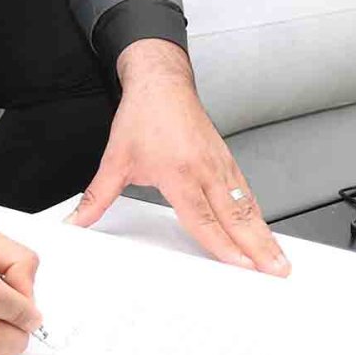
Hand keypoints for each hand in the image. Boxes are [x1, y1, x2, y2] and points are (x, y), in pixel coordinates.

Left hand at [66, 39, 290, 277]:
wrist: (160, 82)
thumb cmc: (142, 117)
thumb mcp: (115, 159)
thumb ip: (96, 198)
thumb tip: (75, 222)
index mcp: (178, 172)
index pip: (204, 218)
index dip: (224, 246)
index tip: (243, 267)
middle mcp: (205, 170)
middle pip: (236, 217)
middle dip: (259, 248)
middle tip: (278, 272)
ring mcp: (220, 164)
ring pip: (247, 205)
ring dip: (265, 234)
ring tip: (280, 260)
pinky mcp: (226, 159)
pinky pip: (246, 192)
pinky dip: (258, 214)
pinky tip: (264, 229)